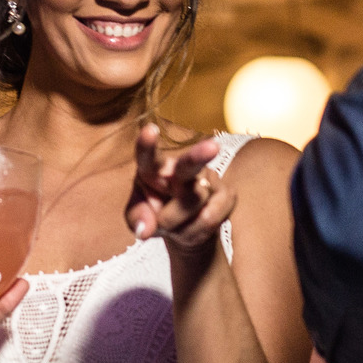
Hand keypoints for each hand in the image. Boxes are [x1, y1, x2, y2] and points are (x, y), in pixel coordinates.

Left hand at [126, 124, 235, 260]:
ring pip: (192, 203)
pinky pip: (208, 218)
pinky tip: (192, 228)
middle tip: (213, 147)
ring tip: (174, 226)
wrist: (184, 229)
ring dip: (177, 224)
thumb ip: (136, 219)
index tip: (149, 130)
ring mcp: (207, 179)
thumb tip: (145, 230)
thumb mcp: (137, 218)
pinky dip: (194, 232)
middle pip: (189, 164)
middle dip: (199, 156)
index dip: (147, 146)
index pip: (148, 157)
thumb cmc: (155, 215)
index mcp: (154, 169)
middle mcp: (181, 168)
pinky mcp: (226, 194)